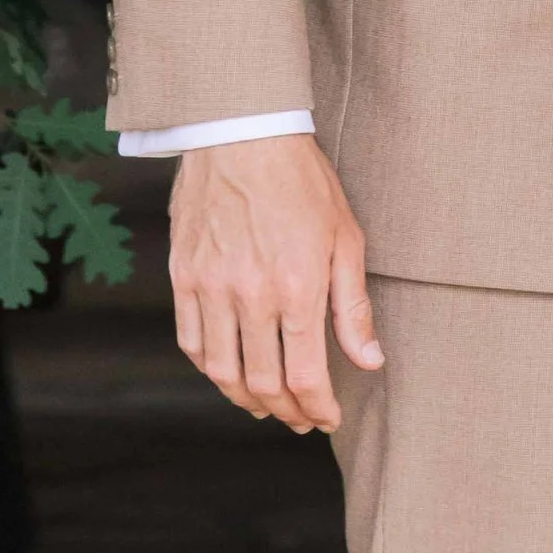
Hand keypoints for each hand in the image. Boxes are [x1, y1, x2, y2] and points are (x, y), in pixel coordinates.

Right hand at [168, 135, 381, 435]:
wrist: (243, 133)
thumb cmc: (303, 181)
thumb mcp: (344, 237)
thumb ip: (353, 306)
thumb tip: (369, 362)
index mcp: (296, 286)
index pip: (304, 376)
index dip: (317, 407)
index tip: (327, 418)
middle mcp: (250, 294)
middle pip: (262, 383)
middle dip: (286, 411)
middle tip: (300, 419)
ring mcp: (210, 287)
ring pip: (222, 372)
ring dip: (246, 400)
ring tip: (266, 405)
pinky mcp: (183, 277)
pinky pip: (191, 342)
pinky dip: (210, 368)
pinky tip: (229, 372)